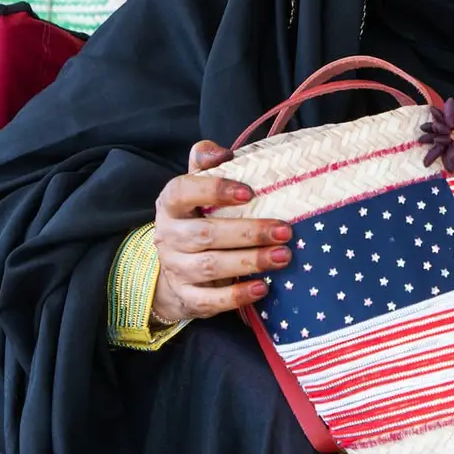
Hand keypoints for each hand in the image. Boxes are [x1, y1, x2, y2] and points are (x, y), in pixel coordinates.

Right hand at [150, 140, 293, 324]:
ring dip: (249, 261)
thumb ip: (206, 163)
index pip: (183, 191)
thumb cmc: (197, 218)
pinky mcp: (186, 297)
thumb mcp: (196, 187)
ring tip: (282, 256)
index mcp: (170, 204)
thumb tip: (223, 152)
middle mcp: (168, 236)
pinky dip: (236, 296)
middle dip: (248, 232)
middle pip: (206, 234)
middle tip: (284, 230)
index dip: (214, 190)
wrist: (174, 269)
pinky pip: (209, 301)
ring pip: (210, 266)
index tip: (249, 192)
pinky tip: (262, 288)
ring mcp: (176, 269)